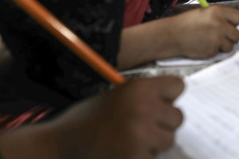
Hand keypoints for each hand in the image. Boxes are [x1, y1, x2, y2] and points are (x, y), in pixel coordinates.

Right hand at [0, 76, 184, 158]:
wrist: (60, 147)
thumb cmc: (88, 121)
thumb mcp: (116, 96)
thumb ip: (145, 95)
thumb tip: (172, 100)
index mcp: (138, 88)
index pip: (178, 86)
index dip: (168, 96)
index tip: (158, 102)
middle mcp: (143, 109)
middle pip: (177, 116)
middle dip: (162, 123)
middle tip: (138, 127)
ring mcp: (142, 136)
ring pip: (169, 139)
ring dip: (154, 143)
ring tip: (129, 141)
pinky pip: (154, 158)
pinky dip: (143, 158)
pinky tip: (124, 153)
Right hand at [173, 6, 238, 58]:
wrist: (172, 35)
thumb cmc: (187, 23)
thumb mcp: (204, 12)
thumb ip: (220, 17)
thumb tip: (233, 25)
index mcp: (218, 12)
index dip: (235, 23)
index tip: (230, 25)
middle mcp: (219, 24)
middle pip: (237, 34)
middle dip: (230, 36)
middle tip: (220, 36)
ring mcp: (217, 38)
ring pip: (231, 45)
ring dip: (223, 45)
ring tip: (211, 41)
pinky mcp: (212, 50)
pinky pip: (220, 52)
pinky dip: (214, 50)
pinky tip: (204, 45)